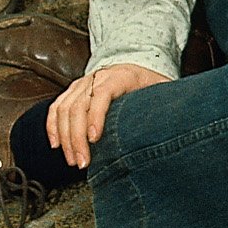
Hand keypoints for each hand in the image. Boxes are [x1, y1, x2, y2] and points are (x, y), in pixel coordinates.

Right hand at [44, 62, 165, 167]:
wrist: (136, 65)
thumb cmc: (148, 83)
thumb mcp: (161, 90)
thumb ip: (165, 103)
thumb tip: (174, 123)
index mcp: (121, 76)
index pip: (103, 93)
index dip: (96, 115)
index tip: (94, 138)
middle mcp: (97, 77)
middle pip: (79, 106)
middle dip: (77, 137)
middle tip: (83, 162)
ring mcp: (83, 83)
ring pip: (64, 108)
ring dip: (65, 137)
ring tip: (73, 159)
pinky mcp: (73, 91)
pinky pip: (57, 107)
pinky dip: (53, 126)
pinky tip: (56, 144)